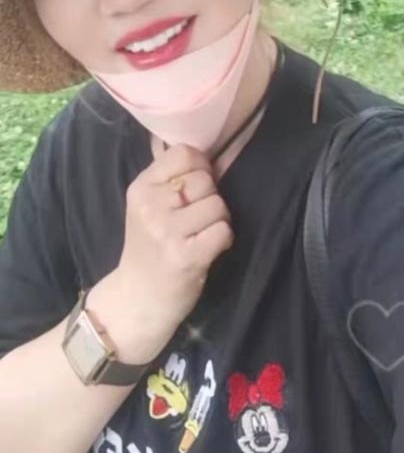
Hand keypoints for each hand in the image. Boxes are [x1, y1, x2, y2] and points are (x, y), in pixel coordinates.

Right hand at [112, 143, 233, 361]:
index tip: (195, 188)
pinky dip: (223, 239)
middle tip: (196, 219)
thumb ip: (169, 178)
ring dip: (219, 220)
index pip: (184, 153)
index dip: (200, 167)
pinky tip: (209, 249)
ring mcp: (167, 231)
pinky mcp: (186, 256)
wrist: (137, 299)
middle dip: (210, 197)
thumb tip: (207, 154)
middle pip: (205, 180)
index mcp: (141, 188)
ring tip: (202, 235)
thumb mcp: (147, 206)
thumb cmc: (149, 248)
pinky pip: (224, 230)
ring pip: (218, 204)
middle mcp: (150, 206)